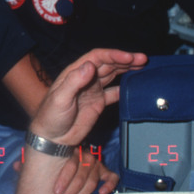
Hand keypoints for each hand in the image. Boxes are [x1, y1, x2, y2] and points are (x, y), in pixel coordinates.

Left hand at [30, 48, 146, 147]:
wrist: (53, 138)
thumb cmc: (51, 116)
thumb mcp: (60, 98)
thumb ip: (74, 81)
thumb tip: (90, 66)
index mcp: (75, 72)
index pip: (97, 58)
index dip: (114, 55)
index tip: (129, 57)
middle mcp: (85, 78)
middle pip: (108, 64)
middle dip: (125, 60)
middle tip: (143, 59)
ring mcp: (92, 90)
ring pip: (113, 75)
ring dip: (127, 70)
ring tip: (143, 66)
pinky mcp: (98, 102)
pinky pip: (114, 92)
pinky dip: (124, 88)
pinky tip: (135, 87)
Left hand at [51, 153, 117, 193]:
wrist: (71, 152)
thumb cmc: (57, 157)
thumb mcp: (51, 156)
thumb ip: (45, 161)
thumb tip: (27, 171)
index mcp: (73, 150)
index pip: (71, 165)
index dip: (63, 180)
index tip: (56, 192)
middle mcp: (86, 156)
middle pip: (79, 178)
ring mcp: (97, 164)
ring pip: (91, 182)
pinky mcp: (105, 171)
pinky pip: (111, 178)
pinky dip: (109, 185)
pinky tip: (102, 193)